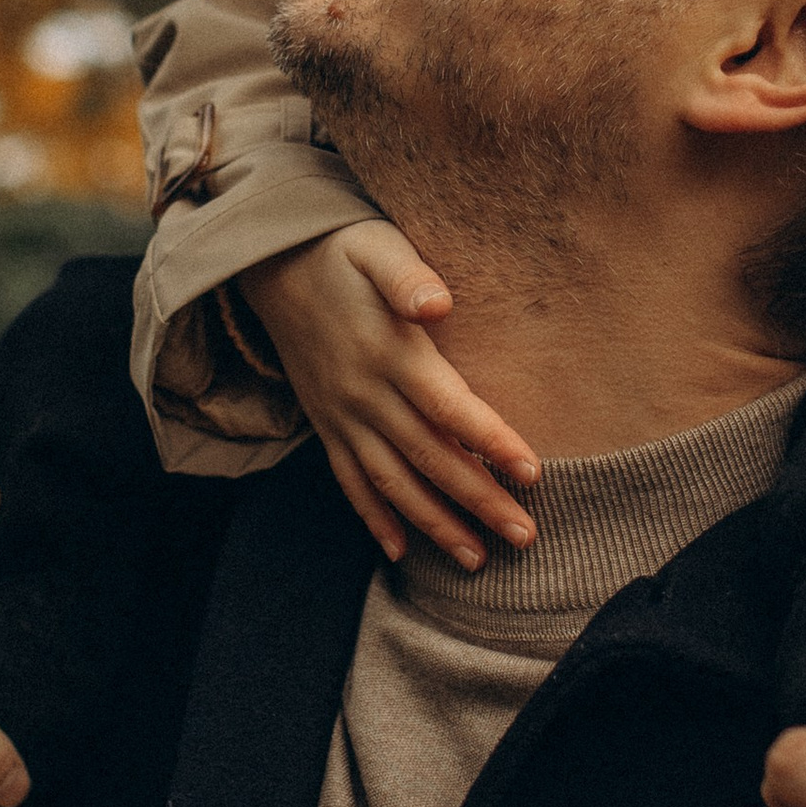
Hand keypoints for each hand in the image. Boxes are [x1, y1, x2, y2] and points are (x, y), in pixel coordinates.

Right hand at [238, 219, 538, 567]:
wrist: (273, 263)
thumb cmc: (342, 250)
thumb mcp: (377, 247)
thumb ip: (407, 276)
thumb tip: (439, 303)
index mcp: (389, 353)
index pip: (448, 408)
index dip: (490, 441)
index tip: (532, 471)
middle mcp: (364, 394)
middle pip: (429, 458)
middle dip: (479, 501)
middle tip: (525, 537)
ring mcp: (342, 415)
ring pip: (392, 482)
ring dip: (434, 524)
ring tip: (476, 559)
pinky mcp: (325, 423)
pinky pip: (349, 480)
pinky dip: (374, 517)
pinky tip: (399, 550)